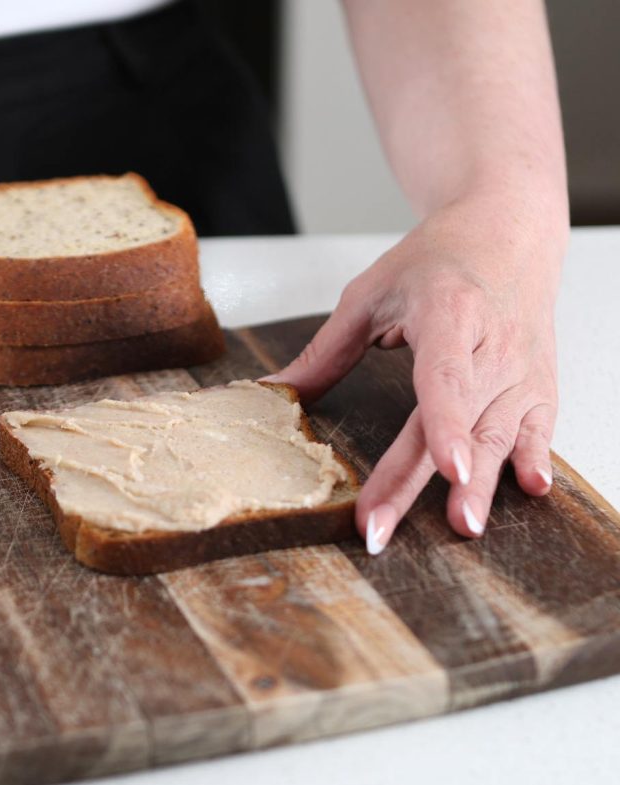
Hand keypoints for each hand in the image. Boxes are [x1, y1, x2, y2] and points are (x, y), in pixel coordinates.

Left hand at [262, 193, 566, 553]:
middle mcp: (491, 344)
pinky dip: (534, 457)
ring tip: (463, 525)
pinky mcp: (538, 383)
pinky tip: (530, 490)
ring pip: (499, 434)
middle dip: (431, 479)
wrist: (507, 232)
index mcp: (448, 314)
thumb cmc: (437, 260)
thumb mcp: (370, 294)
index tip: (447, 467)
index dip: (447, 425)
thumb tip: (271, 391)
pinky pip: (537, 428)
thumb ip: (325, 351)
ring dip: (483, 485)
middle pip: (461, 421)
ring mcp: (520, 367)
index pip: (445, 378)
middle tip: (394, 525)